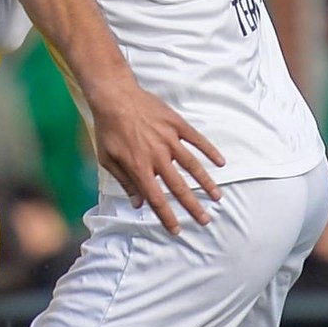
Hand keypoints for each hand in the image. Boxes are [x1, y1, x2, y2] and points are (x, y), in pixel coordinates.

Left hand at [86, 85, 225, 234]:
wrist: (113, 96)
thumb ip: (124, 181)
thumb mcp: (107, 158)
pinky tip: (220, 162)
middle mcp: (157, 156)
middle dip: (193, 207)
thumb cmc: (107, 129)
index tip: (177, 230)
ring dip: (206, 183)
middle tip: (205, 221)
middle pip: (179, 187)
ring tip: (217, 197)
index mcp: (139, 167)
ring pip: (192, 165)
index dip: (167, 217)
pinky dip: (210, 151)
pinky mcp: (176, 124)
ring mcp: (169, 139)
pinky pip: (197, 139)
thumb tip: (137, 203)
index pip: (156, 199)